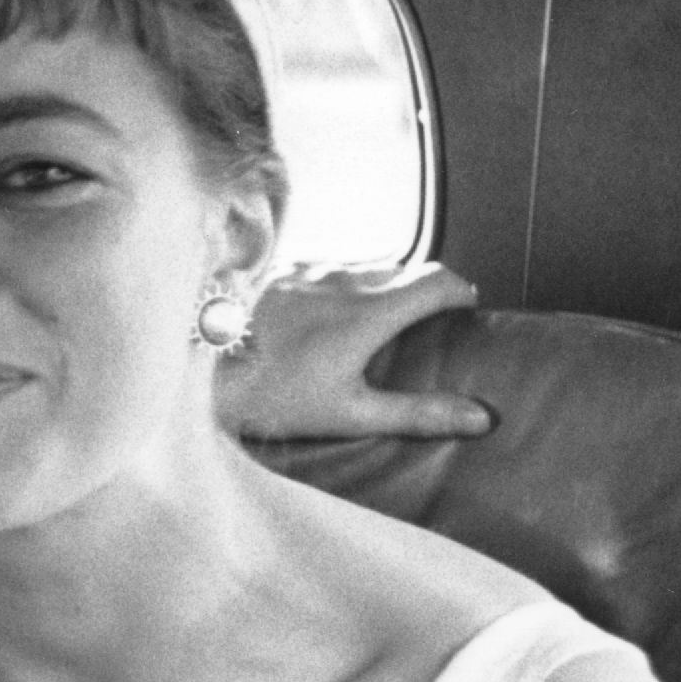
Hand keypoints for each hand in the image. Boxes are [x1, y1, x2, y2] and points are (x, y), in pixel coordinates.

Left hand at [221, 263, 495, 440]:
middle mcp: (343, 279)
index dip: (459, 294)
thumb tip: (481, 418)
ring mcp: (308, 268)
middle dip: (425, 290)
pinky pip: (330, 264)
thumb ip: (419, 413)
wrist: (199, 372)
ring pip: (368, 263)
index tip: (464, 313)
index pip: (439, 279)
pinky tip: (333, 311)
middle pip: (407, 267)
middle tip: (430, 322)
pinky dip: (346, 281)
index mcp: (369, 310)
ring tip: (383, 319)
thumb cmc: (274, 398)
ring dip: (385, 283)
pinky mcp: (281, 268)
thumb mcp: (352, 413)